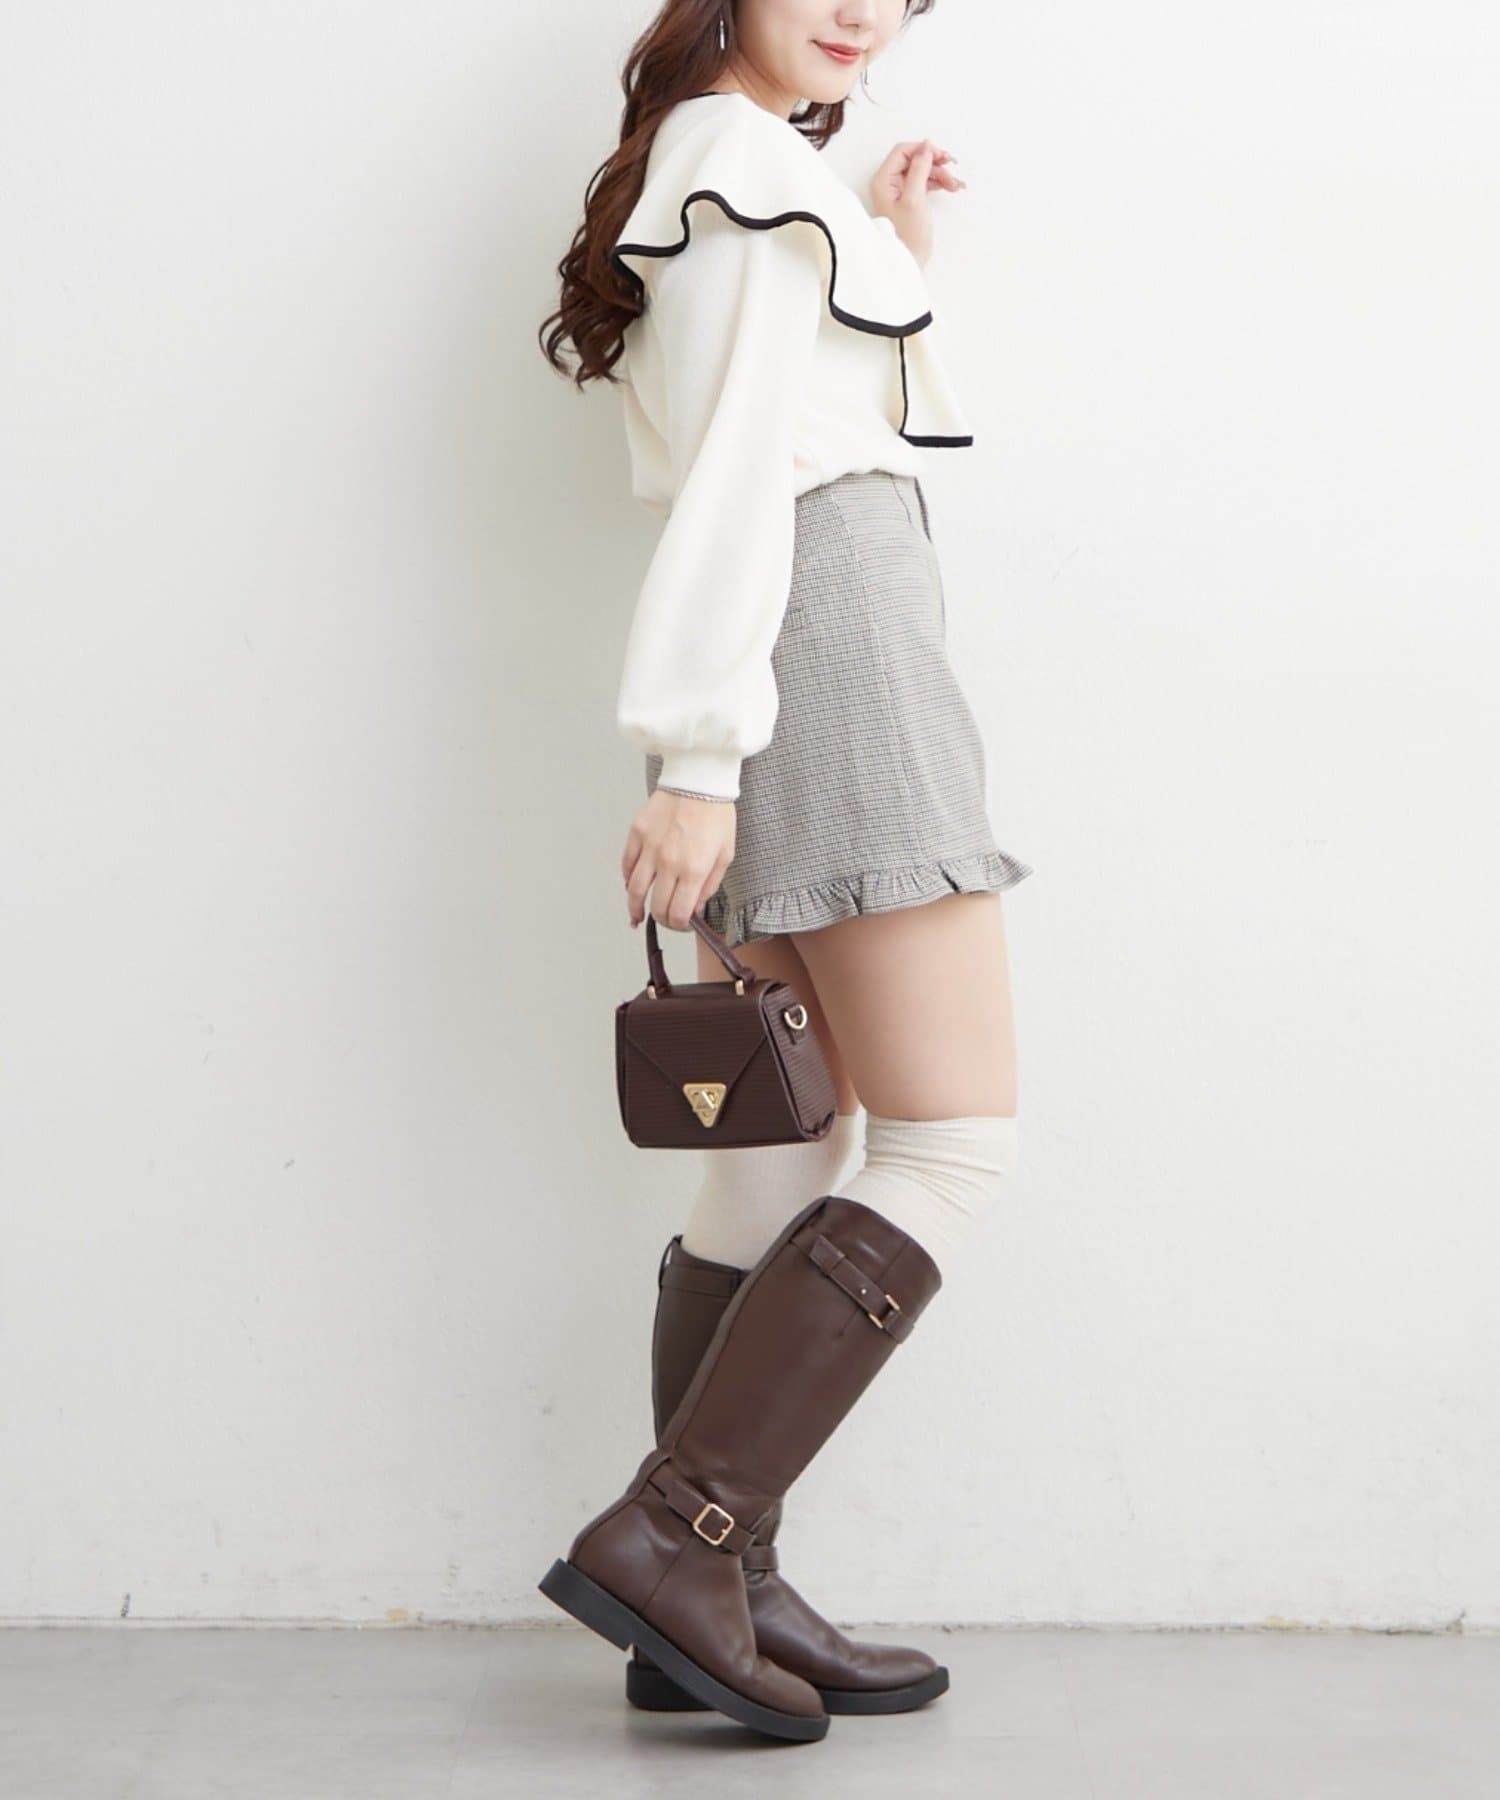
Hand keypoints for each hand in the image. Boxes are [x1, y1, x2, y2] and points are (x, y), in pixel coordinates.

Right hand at [622, 787, 736, 930]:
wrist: (699, 780)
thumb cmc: (716, 813)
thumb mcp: (725, 854)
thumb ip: (709, 885)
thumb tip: (694, 908)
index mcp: (693, 869)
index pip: (677, 913)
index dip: (678, 926)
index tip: (681, 924)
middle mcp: (669, 862)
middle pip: (656, 906)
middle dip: (660, 919)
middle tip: (664, 919)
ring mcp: (650, 848)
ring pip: (634, 889)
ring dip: (634, 907)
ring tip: (636, 915)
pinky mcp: (637, 833)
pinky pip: (627, 864)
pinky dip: (628, 879)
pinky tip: (632, 886)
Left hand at [869, 137, 964, 268]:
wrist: (908, 262)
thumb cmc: (907, 237)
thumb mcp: (914, 199)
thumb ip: (919, 169)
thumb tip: (926, 146)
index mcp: (883, 181)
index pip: (902, 151)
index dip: (923, 150)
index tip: (941, 156)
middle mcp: (888, 183)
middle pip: (914, 160)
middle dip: (935, 164)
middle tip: (952, 168)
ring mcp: (898, 191)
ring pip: (922, 171)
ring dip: (941, 174)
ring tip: (956, 184)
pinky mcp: (908, 199)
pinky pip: (924, 183)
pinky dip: (938, 183)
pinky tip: (952, 187)